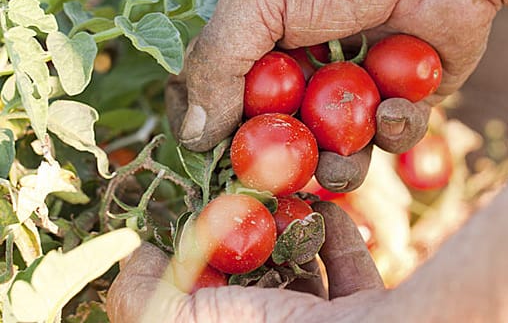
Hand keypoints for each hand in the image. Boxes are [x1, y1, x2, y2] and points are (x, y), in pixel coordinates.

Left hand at [106, 201, 383, 322]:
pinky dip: (334, 237)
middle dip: (250, 241)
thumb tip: (140, 257)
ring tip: (284, 201)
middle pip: (255, 286)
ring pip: (301, 275)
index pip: (205, 307)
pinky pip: (346, 270)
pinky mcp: (363, 311)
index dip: (198, 264)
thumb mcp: (185, 322)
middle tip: (243, 200)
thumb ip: (143, 296)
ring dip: (293, 233)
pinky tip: (323, 209)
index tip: (198, 219)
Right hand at [166, 0, 499, 191]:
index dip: (215, 142)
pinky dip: (393, 129)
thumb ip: (218, 63)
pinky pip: (391, 137)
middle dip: (280, 168)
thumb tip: (192, 137)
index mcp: (258, 55)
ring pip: (334, 156)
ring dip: (337, 167)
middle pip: (277, 145)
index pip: (218, 108)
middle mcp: (300, 80)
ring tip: (341, 157)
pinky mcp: (399, 100)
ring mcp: (349, 95)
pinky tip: (393, 106)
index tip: (217, 165)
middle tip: (284, 177)